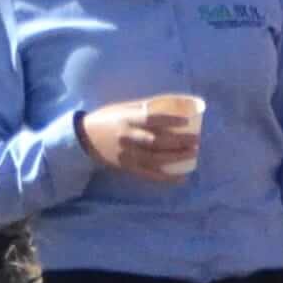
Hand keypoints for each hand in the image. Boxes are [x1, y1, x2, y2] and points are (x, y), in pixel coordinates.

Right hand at [79, 98, 200, 179]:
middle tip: (196, 141)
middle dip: (179, 142)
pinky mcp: (127, 167)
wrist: (85, 139)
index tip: (187, 122)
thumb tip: (172, 104)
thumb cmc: (108, 119)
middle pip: (157, 141)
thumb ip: (145, 108)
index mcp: (127, 120)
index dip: (170, 121)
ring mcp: (127, 155)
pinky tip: (180, 177)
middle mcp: (128, 138)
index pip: (152, 120)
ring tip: (192, 154)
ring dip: (176, 158)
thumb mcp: (123, 108)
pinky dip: (166, 177)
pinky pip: (149, 175)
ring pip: (155, 159)